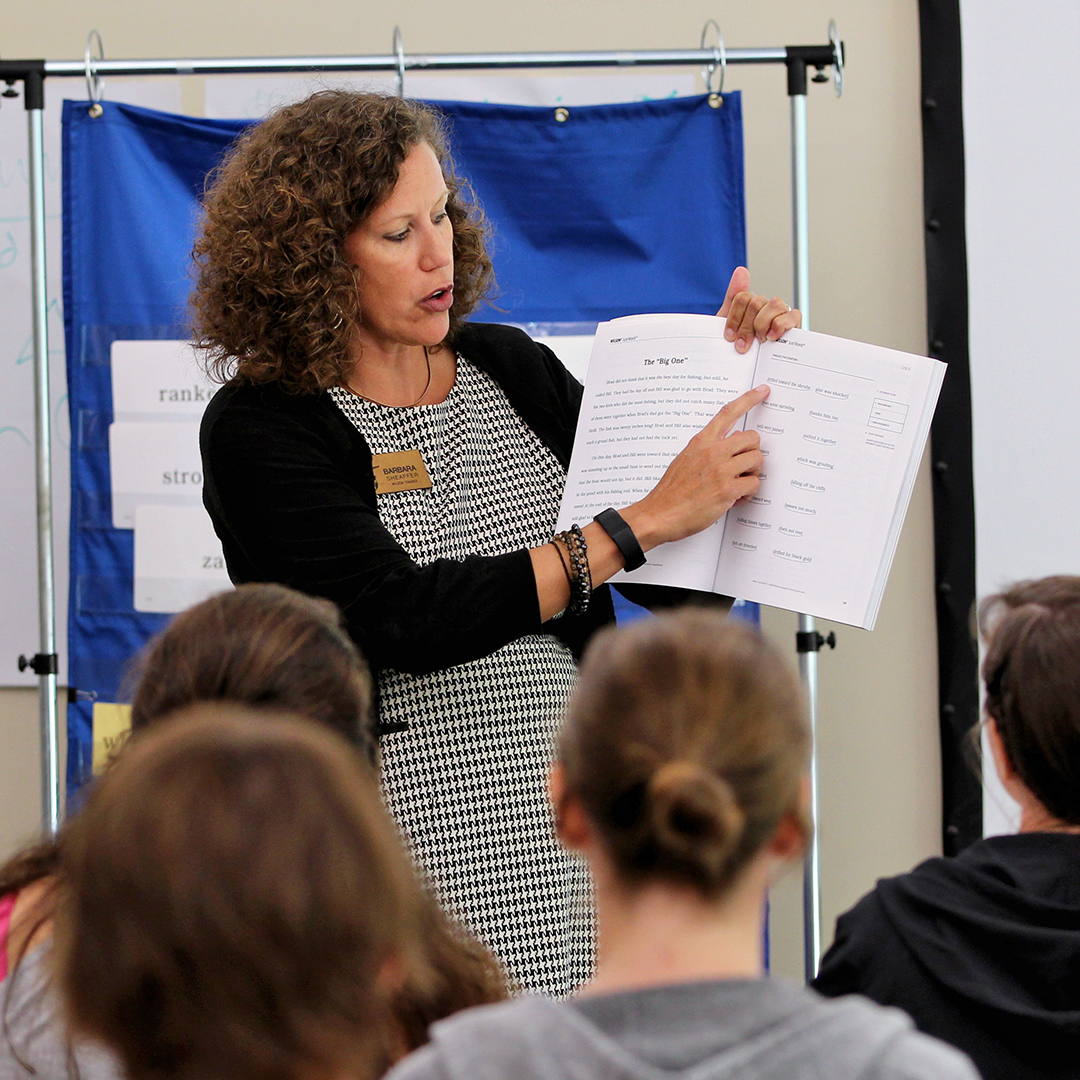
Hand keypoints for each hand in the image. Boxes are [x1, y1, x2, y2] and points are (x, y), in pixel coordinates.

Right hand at [625, 384, 769, 546]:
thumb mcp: (685, 460)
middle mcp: (713, 452)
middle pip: (753, 438)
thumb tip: (730, 444)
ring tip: (739, 485)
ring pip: (757, 460)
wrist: (659, 514)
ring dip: (753, 474)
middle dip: (753, 453)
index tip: (762, 391)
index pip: (728, 412)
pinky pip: (754, 484)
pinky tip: (735, 499)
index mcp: (701, 442)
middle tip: (744, 467)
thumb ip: (707, 450)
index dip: (749, 399)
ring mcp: (721, 470)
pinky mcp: (727, 490)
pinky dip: (749, 493)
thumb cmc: (670, 492)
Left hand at [717, 266, 801, 353]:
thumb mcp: (727, 326)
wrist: (745, 371)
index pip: (742, 297)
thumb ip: (733, 297)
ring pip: (774, 304)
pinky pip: (793, 315)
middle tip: (742, 346)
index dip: (734, 317)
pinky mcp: (794, 325)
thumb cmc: (739, 348)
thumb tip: (742, 270)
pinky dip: (781, 325)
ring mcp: (781, 314)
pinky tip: (772, 337)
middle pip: (756, 302)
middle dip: (746, 326)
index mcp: (750, 306)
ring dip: (763, 324)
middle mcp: (766, 307)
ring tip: (759, 340)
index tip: (729, 337)